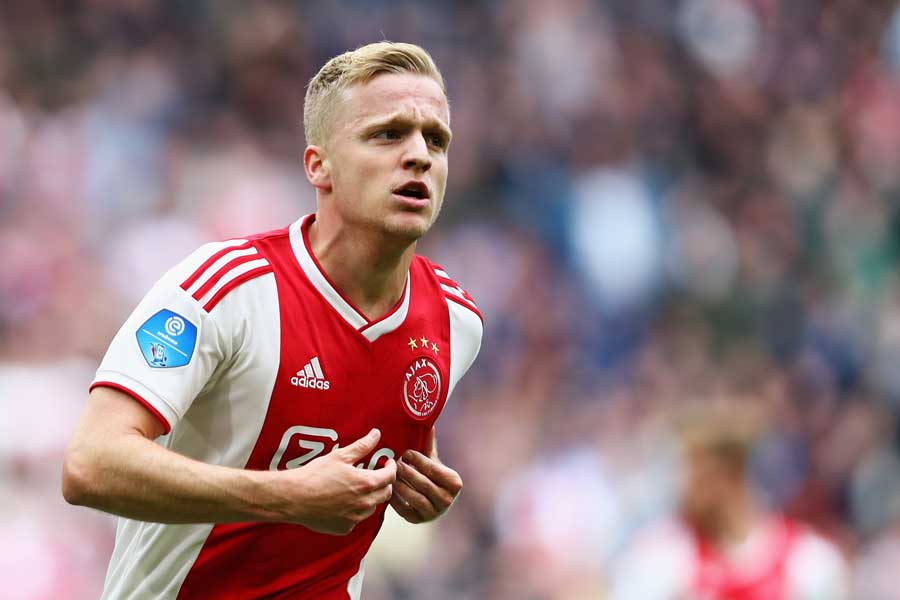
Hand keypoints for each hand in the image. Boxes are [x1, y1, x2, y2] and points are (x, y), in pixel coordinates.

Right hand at [281, 428, 396, 534]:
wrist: (294, 498)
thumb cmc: (315, 475)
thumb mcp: (340, 456)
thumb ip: (362, 446)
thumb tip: (376, 434)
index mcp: (366, 483)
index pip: (390, 477)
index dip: (392, 468)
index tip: (388, 463)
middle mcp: (364, 503)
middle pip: (385, 494)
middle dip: (384, 483)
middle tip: (376, 474)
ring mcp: (355, 518)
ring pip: (372, 507)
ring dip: (371, 497)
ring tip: (359, 488)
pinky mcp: (345, 528)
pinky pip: (357, 519)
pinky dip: (356, 510)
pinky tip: (346, 502)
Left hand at [390, 427, 462, 523]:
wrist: (431, 500)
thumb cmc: (431, 475)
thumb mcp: (433, 460)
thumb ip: (428, 444)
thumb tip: (428, 423)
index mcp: (454, 482)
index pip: (433, 469)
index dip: (418, 460)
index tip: (406, 453)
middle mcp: (447, 500)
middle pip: (422, 483)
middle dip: (406, 471)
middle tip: (394, 462)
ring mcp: (434, 513)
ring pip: (413, 496)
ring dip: (399, 484)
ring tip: (390, 474)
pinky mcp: (418, 520)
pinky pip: (404, 509)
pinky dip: (394, 498)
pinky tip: (388, 488)